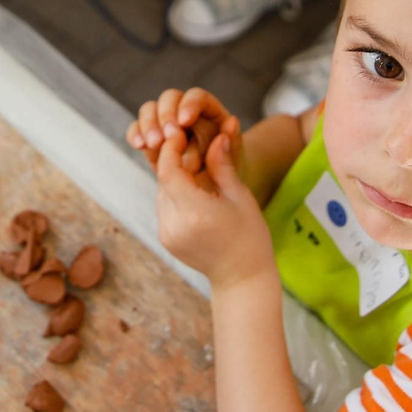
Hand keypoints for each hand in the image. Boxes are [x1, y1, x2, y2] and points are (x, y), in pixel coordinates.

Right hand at [126, 87, 241, 181]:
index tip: (185, 120)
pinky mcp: (152, 141)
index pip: (198, 97)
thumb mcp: (235, 163)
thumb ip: (231, 146)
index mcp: (210, 113)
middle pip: (170, 98)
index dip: (190, 104)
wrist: (213, 195)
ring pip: (150, 110)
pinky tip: (138, 145)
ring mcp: (167, 126)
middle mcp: (186, 113)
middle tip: (167, 136)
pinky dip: (136, 134)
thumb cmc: (229, 176)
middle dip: (166, 114)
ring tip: (153, 144)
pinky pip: (138, 129)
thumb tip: (232, 122)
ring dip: (149, 124)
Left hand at [154, 118, 274, 290]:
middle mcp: (174, 225)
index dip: (172, 148)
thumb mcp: (239, 196)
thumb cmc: (250, 236)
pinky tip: (193, 192)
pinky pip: (164, 207)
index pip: (169, 171)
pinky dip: (175, 195)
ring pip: (162, 192)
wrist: (242, 278)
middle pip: (163, 180)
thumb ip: (222, 165)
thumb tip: (217, 135)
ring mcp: (167, 234)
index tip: (182, 133)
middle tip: (191, 145)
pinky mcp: (165, 239)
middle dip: (175, 161)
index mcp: (195, 213)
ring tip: (195, 169)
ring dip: (174, 178)